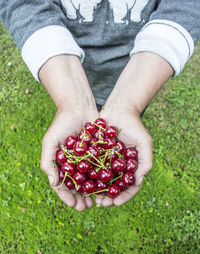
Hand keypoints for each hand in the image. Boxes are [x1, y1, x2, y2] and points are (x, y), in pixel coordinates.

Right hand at [39, 54, 98, 210]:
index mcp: (61, 163)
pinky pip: (101, 167)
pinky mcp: (98, 153)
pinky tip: (109, 185)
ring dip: (93, 192)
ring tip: (98, 201)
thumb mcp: (50, 141)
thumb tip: (53, 183)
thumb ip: (48, 161)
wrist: (79, 106)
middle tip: (87, 207)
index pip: (62, 185)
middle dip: (81, 198)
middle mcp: (74, 164)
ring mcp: (86, 159)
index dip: (67, 196)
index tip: (74, 204)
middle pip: (77, 186)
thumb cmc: (61, 123)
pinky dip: (104, 177)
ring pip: (90, 180)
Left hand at [95, 52, 172, 206]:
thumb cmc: (134, 125)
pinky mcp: (95, 154)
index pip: (129, 187)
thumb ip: (146, 161)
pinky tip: (80, 181)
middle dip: (107, 197)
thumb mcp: (144, 142)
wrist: (119, 109)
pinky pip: (90, 166)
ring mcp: (106, 161)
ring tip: (89, 197)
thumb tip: (139, 181)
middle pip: (114, 187)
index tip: (115, 203)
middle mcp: (118, 167)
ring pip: (100, 180)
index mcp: (131, 167)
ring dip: (95, 190)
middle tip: (100, 203)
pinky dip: (86, 175)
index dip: (124, 197)